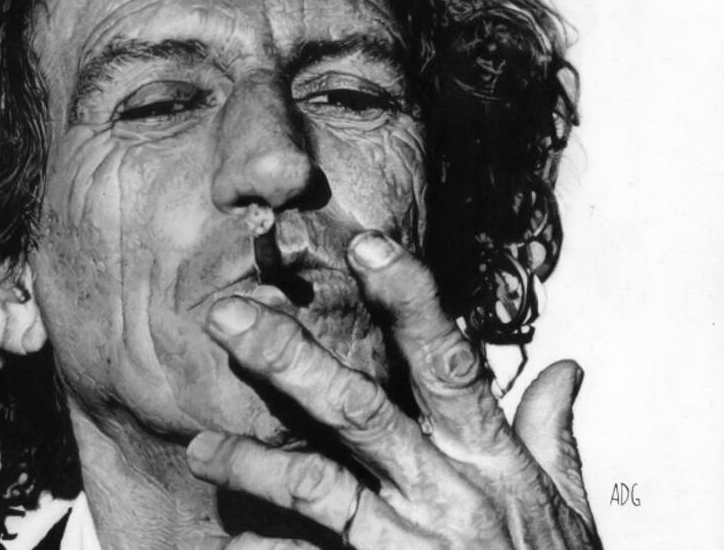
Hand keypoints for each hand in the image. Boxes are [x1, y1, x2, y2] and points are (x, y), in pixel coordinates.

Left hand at [186, 231, 599, 548]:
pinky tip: (231, 544)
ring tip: (199, 449)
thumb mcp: (565, 505)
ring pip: (318, 488)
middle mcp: (446, 491)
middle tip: (227, 317)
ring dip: (252, 464)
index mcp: (489, 457)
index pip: (448, 362)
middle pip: (360, 410)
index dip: (409, 300)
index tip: (365, 245)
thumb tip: (567, 368)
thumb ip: (553, 433)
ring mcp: (410, 544)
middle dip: (290, 360)